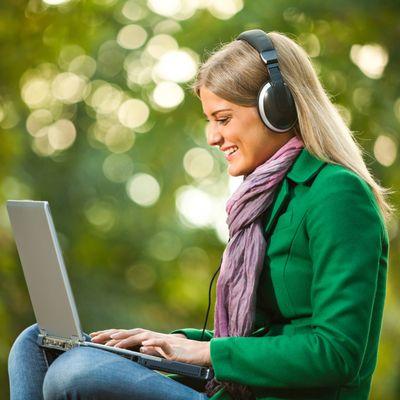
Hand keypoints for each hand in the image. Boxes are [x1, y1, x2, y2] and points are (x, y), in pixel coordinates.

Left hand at [89, 328, 210, 365]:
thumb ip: (148, 351)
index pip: (127, 334)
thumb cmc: (180, 354)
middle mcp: (153, 337)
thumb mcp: (160, 354)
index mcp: (149, 339)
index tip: (94, 337)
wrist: (200, 353)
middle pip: (131, 332)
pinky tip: (143, 345)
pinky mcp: (173, 348)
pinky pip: (162, 344)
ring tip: (114, 342)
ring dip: (128, 338)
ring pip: (143, 336)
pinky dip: (153, 343)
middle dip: (112, 335)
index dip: (111, 334)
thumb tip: (138, 349)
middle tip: (95, 338)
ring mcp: (163, 341)